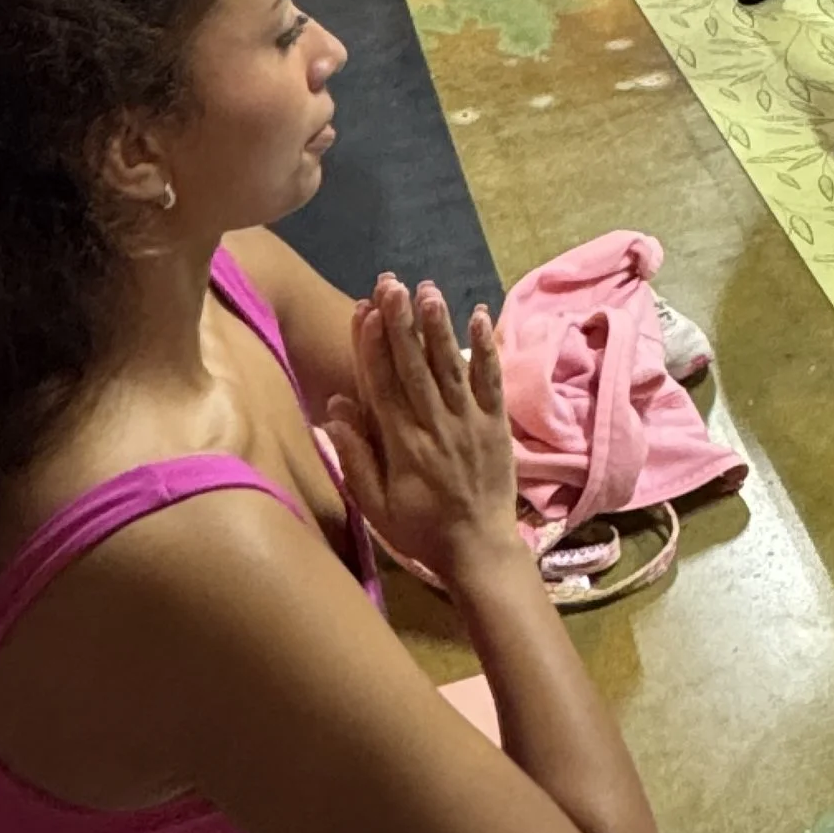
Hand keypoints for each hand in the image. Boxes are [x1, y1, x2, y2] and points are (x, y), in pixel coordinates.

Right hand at [322, 279, 517, 587]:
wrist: (479, 549)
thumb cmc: (420, 529)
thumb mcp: (376, 505)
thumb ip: (356, 457)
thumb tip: (336, 408)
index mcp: (402, 444)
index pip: (382, 385)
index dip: (371, 345)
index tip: (363, 310)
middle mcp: (435, 425)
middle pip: (414, 366)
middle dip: (401, 322)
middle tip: (391, 283)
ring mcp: (470, 421)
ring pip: (451, 366)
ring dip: (438, 326)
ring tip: (428, 291)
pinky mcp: (497, 422)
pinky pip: (491, 379)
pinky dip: (486, 347)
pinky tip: (478, 315)